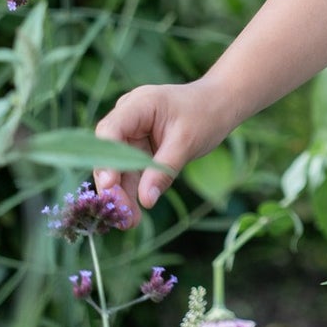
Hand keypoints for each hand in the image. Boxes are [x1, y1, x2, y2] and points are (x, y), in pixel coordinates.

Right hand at [93, 80, 234, 226]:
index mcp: (138, 105)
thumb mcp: (186, 142)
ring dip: (122, 194)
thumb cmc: (205, 114)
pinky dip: (132, 191)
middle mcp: (128, 118)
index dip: (106, 159)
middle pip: (109, 153)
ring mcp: (131, 133)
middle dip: (114, 185)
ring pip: (118, 168)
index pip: (111, 131)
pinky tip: (134, 214)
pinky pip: (130, 172)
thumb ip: (164, 169)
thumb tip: (146, 200)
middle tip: (121, 214)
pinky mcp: (137, 148)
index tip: (109, 186)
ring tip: (129, 222)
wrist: (220, 105)